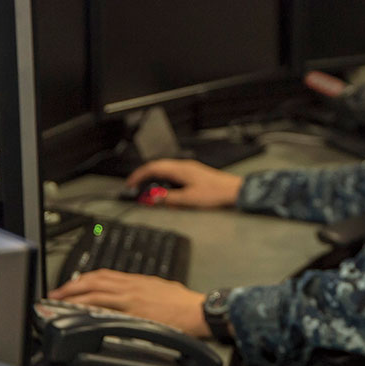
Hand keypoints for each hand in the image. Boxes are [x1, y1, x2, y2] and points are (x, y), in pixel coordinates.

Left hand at [48, 269, 210, 337]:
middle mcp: (132, 286)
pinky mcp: (134, 313)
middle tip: (56, 293)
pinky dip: (90, 309)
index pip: (105, 274)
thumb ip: (144, 290)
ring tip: (60, 302)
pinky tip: (79, 314)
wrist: (197, 311)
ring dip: (74, 296)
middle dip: (72, 286)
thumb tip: (134, 296)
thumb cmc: (185, 304)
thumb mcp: (161, 289)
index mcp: (138, 280)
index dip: (85, 278)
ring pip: (96, 292)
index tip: (72, 284)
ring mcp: (132, 299)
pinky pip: (106, 309)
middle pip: (95, 280)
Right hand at [125, 159, 242, 208]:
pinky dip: (165, 181)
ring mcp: (189, 169)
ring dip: (155, 179)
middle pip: (158, 167)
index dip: (139, 175)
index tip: (130, 183)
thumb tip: (154, 198)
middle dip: (144, 177)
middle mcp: (183, 166)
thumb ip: (169, 198)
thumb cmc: (215, 192)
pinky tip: (166, 191)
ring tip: (149, 192)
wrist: (233, 191)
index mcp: (180, 169)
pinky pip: (173, 175)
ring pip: (165, 171)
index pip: (153, 167)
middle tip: (136, 188)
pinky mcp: (193, 174)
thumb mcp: (189, 199)